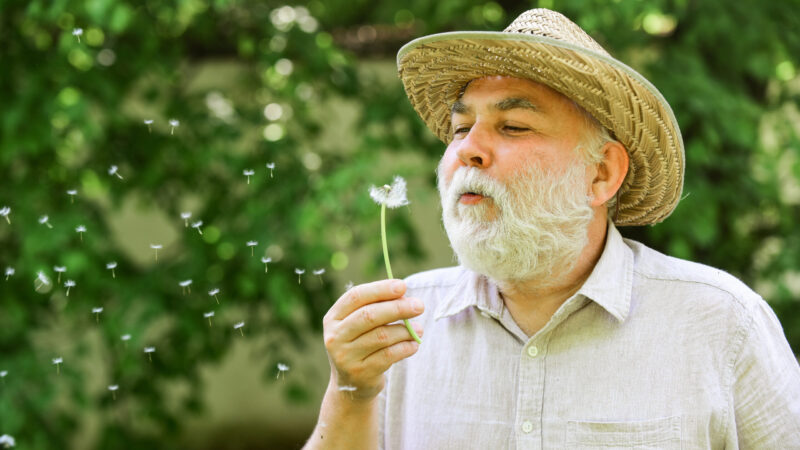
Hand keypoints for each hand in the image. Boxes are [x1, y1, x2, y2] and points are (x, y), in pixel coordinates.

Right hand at [322, 279, 423, 400]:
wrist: (351, 385)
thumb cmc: (361, 344)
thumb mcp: (359, 325)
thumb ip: (376, 308)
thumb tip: (404, 295)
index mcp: (334, 318)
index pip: (356, 297)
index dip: (380, 289)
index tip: (402, 286)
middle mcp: (335, 336)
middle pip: (369, 316)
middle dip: (397, 308)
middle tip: (419, 306)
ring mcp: (346, 357)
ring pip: (382, 336)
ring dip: (405, 330)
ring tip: (419, 329)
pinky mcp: (360, 373)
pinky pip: (388, 355)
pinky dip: (405, 347)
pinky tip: (413, 345)